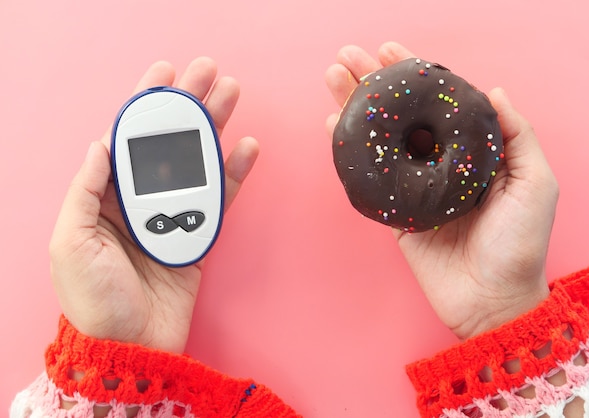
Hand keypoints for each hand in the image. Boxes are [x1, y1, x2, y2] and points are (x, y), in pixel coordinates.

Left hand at [50, 57, 258, 352]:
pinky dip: (233, 172)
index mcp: (105, 198)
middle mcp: (139, 200)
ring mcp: (171, 215)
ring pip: (197, 162)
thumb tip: (101, 144)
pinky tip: (245, 148)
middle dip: (187, 106)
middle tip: (209, 74)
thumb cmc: (93, 299)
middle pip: (168, 142)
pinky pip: (218, 197)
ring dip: (214, 128)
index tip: (165, 75)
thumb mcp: (71, 243)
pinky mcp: (197, 234)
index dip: (146, 106)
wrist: (129, 346)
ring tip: (231, 96)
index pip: (127, 139)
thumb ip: (86, 191)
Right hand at [326, 42, 556, 339]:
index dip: (414, 75)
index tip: (390, 51)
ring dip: (354, 108)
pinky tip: (334, 126)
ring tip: (332, 80)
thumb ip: (518, 137)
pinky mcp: (395, 212)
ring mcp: (414, 187)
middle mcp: (440, 164)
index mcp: (472, 153)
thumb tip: (494, 91)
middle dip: (373, 84)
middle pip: (401, 114)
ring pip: (381, 139)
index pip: (438, 103)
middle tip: (347, 58)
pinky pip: (369, 176)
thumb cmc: (520, 245)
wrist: (491, 301)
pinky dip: (349, 151)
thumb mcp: (535, 186)